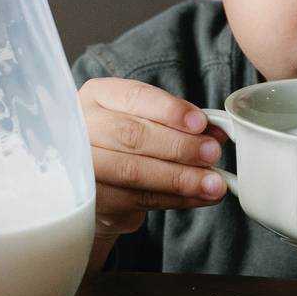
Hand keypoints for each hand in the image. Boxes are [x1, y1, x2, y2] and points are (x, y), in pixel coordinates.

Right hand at [78, 78, 227, 238]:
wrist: (97, 186)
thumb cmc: (126, 145)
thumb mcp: (150, 124)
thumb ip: (180, 124)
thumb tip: (216, 132)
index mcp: (98, 96)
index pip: (134, 96)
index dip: (169, 110)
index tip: (200, 123)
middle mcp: (83, 126)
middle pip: (132, 134)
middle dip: (179, 146)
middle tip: (212, 154)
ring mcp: (80, 165)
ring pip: (134, 171)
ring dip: (180, 178)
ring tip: (213, 183)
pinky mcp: (90, 199)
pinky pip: (137, 199)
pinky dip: (175, 199)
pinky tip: (199, 196)